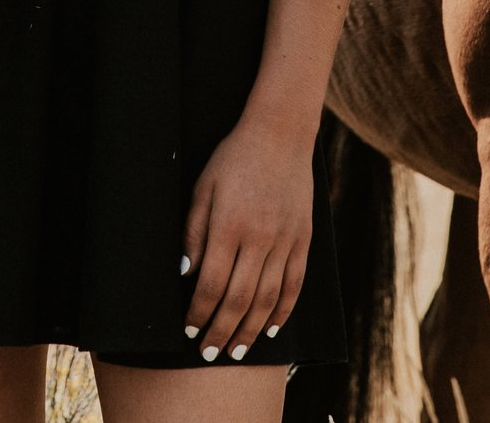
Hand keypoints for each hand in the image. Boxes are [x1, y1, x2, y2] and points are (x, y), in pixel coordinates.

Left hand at [181, 115, 313, 362]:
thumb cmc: (233, 159)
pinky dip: (283, 310)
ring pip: (268, 298)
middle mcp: (260, 238)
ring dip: (251, 330)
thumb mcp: (202, 188)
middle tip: (209, 354)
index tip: (188, 331)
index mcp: (229, 226)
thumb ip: (193, 232)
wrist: (280, 135)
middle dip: (222, 332)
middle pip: (239, 299)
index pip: (211, 284)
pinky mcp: (303, 240)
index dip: (199, 313)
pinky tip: (271, 328)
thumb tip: (185, 274)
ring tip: (238, 350)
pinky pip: (294, 284)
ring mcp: (285, 240)